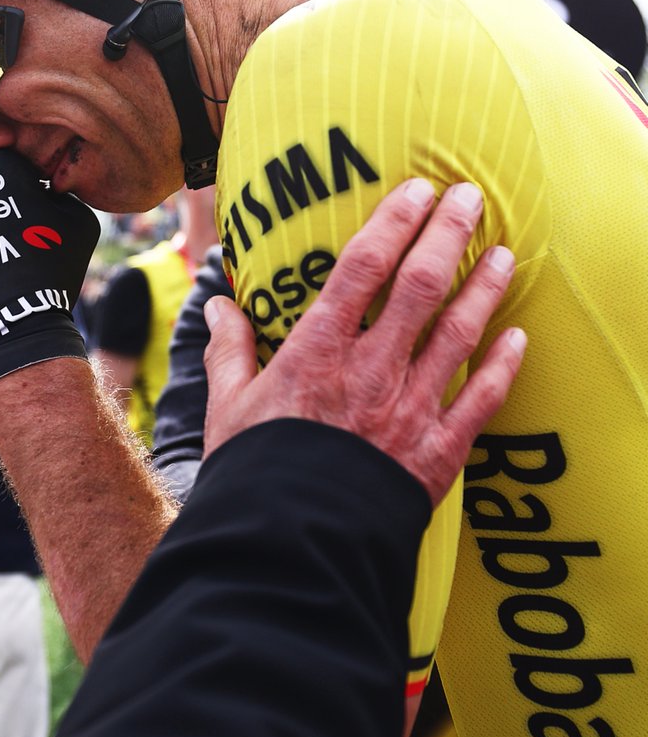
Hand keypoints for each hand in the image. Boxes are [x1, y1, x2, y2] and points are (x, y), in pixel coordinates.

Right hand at [202, 179, 525, 506]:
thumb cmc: (255, 472)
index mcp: (318, 351)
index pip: (362, 267)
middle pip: (420, 286)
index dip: (392, 221)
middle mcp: (371, 370)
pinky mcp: (436, 452)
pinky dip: (503, 367)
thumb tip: (216, 304)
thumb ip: (228, 349)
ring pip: (458, 334)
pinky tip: (519, 338)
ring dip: (485, 289)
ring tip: (506, 252)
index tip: (416, 188)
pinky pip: (480, 401)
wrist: (291, 547)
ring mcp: (409, 410)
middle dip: (448, 234)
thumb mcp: (228, 405)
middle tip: (469, 197)